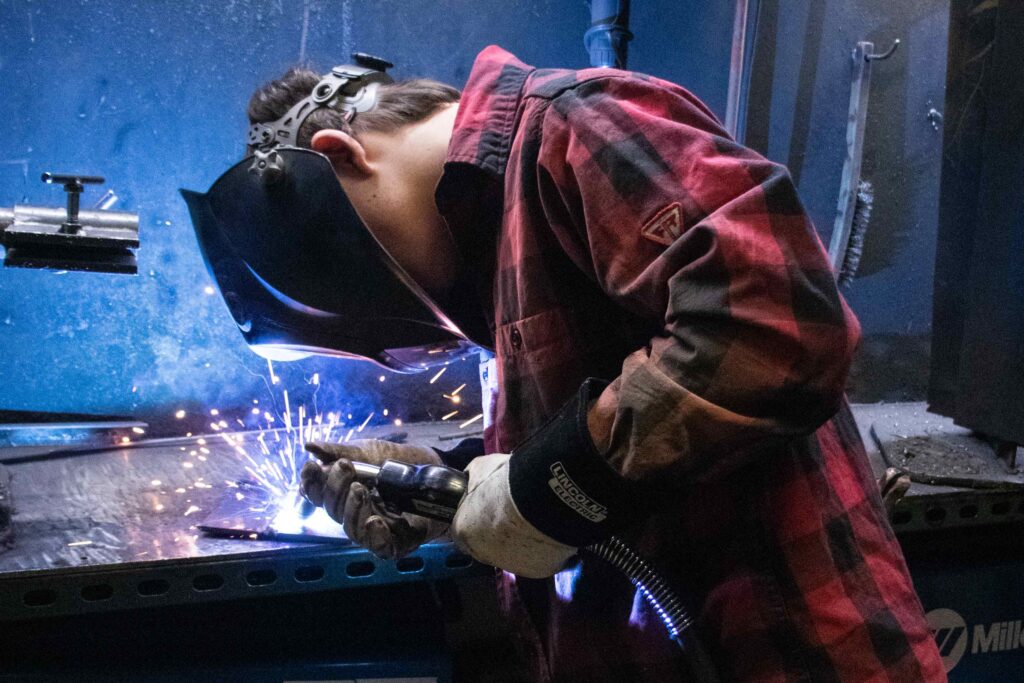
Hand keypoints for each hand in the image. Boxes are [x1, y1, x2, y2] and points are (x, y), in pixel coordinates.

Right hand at [301, 440, 447, 558]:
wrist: (439, 470)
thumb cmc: (403, 461)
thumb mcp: (371, 452)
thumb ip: (342, 451)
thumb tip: (310, 446)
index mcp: (345, 492)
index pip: (320, 494)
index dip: (312, 483)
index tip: (312, 466)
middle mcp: (356, 513)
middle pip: (333, 510)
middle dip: (335, 489)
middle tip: (346, 467)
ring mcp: (375, 528)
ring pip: (352, 530)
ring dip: (352, 510)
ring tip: (360, 490)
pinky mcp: (397, 542)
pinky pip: (380, 546)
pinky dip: (375, 535)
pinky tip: (375, 521)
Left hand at [451, 453, 576, 578]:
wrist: (543, 497)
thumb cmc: (509, 482)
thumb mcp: (482, 468)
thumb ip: (473, 477)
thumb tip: (472, 476)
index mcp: (464, 532)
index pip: (462, 530)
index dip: (475, 518)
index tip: (487, 509)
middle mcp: (484, 555)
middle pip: (487, 546)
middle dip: (497, 532)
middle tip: (513, 513)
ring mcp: (512, 565)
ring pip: (513, 555)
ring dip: (520, 542)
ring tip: (534, 520)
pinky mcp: (538, 569)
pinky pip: (538, 559)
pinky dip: (542, 547)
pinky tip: (549, 530)